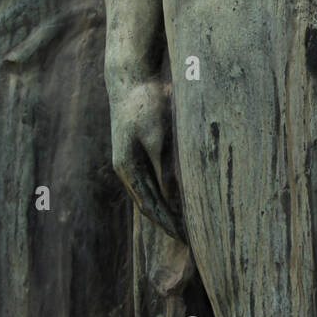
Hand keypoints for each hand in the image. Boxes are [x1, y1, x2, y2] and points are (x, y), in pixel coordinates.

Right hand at [110, 78, 185, 239]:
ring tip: (185, 222)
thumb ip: (165, 166)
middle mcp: (126, 168)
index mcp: (128, 168)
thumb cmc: (145, 104)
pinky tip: (177, 196)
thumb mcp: (157, 135)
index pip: (151, 206)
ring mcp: (130, 159)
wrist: (130, 79)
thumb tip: (174, 198)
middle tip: (190, 237)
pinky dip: (164, 191)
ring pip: (150, 192)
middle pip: (148, 203)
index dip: (169, 224)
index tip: (186, 237)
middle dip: (168, 221)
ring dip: (166, 208)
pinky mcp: (137, 149)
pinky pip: (151, 179)